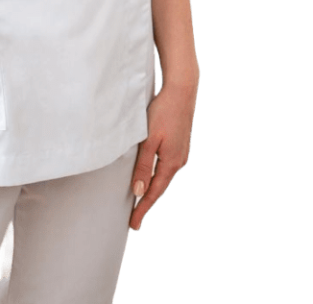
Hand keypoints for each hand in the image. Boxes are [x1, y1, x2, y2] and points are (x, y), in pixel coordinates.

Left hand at [129, 79, 198, 231]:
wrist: (182, 92)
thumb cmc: (163, 113)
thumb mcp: (149, 139)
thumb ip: (144, 165)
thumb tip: (139, 190)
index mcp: (171, 163)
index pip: (154, 193)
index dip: (143, 209)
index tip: (134, 224)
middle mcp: (179, 161)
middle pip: (160, 187)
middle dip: (147, 202)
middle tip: (135, 218)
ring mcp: (181, 153)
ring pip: (164, 176)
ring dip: (153, 188)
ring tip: (141, 200)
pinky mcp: (180, 145)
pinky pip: (167, 166)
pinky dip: (158, 175)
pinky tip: (152, 175)